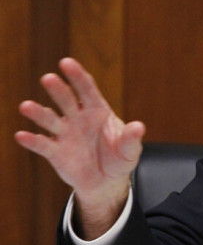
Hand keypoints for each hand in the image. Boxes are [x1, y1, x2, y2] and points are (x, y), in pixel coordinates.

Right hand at [15, 57, 144, 237]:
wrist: (106, 182)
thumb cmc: (119, 158)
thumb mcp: (130, 150)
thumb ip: (131, 138)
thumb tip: (139, 127)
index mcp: (98, 111)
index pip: (87, 90)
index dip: (77, 76)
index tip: (67, 63)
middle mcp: (78, 118)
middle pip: (67, 100)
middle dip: (58, 89)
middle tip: (49, 78)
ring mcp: (65, 134)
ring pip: (50, 119)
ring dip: (38, 113)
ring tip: (26, 106)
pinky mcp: (55, 152)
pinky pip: (42, 144)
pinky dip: (32, 140)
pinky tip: (22, 135)